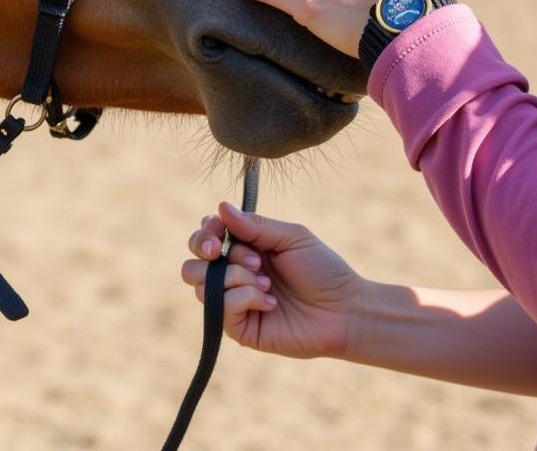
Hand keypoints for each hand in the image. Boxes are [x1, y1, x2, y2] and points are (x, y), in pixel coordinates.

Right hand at [181, 203, 366, 359]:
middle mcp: (234, 276)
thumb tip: (221, 207)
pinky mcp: (240, 329)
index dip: (205, 232)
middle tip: (228, 252)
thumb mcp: (291, 237)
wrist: (344, 311)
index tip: (218, 232)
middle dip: (205, 251)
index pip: (205, 237)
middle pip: (192, 263)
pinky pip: (222, 309)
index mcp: (245, 249)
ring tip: (264, 280)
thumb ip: (255, 225)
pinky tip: (270, 301)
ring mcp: (235, 303)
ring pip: (201, 285)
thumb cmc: (323, 271)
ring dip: (233, 276)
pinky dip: (245, 298)